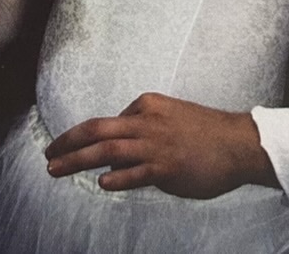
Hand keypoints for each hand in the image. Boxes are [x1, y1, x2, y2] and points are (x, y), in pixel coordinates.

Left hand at [44, 92, 278, 198]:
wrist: (240, 144)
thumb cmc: (208, 133)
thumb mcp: (172, 116)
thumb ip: (147, 127)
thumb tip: (124, 146)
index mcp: (147, 105)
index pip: (108, 121)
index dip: (85, 136)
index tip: (69, 147)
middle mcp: (146, 121)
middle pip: (96, 130)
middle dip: (67, 143)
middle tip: (48, 155)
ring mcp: (155, 145)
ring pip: (106, 151)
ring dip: (76, 161)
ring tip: (56, 170)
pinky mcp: (165, 168)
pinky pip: (132, 174)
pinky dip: (114, 178)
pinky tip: (101, 184)